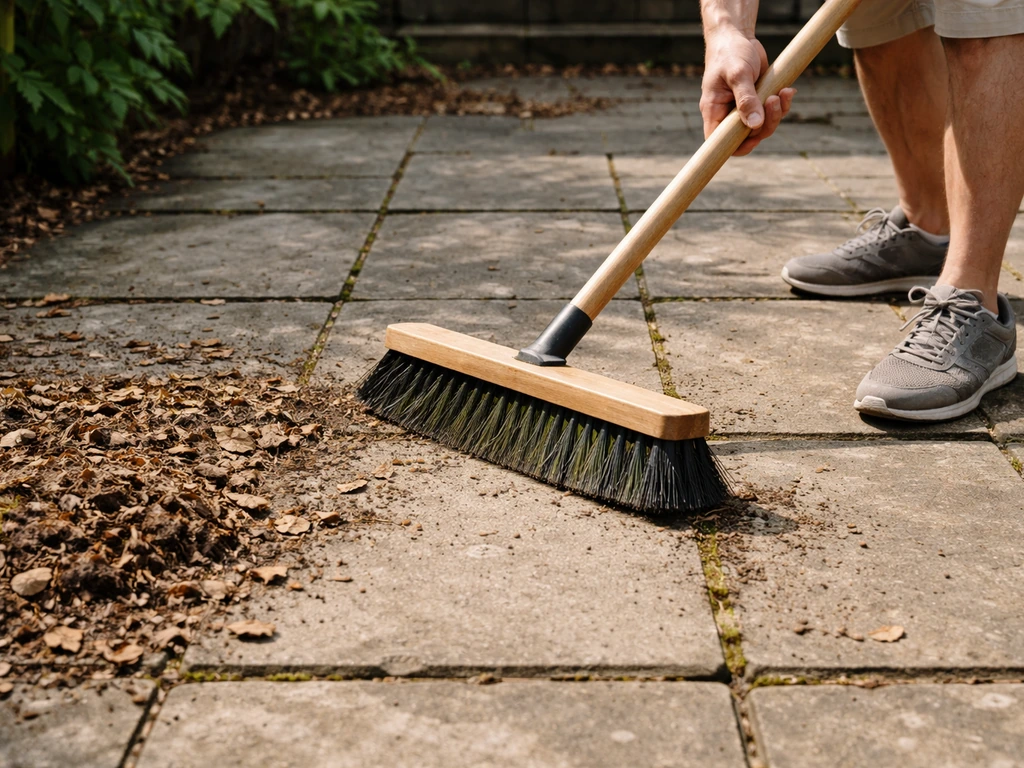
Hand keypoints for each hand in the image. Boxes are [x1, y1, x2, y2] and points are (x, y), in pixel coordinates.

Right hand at [700, 27, 795, 155]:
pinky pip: (771, 112)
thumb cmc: (730, 52)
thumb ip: (746, 100)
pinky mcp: (757, 100)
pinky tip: (787, 90)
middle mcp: (727, 114)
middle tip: (773, 101)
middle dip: (765, 125)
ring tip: (782, 93)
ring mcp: (743, 108)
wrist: (738, 36)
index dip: (736, 147)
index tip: (753, 138)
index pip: (719, 141)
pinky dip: (782, 104)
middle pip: (746, 136)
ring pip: (762, 126)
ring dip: (776, 113)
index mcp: (714, 111)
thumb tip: (755, 125)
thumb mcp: (737, 74)